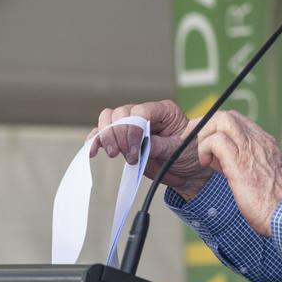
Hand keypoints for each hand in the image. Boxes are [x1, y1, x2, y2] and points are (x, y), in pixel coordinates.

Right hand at [89, 99, 211, 197]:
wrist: (187, 170)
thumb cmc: (188, 156)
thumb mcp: (179, 151)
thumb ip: (160, 145)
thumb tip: (142, 143)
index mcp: (164, 111)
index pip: (140, 111)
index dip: (133, 128)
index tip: (135, 149)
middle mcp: (145, 114)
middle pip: (121, 112)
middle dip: (119, 133)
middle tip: (127, 155)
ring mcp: (132, 124)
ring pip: (109, 118)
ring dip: (107, 136)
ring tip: (114, 154)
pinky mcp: (122, 137)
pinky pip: (103, 133)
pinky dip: (96, 140)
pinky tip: (93, 151)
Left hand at [196, 111, 281, 235]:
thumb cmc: (269, 203)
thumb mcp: (260, 175)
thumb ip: (243, 162)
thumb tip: (218, 157)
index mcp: (266, 143)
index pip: (237, 121)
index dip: (216, 127)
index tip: (205, 141)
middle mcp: (259, 141)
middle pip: (227, 115)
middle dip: (205, 125)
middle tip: (195, 143)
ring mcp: (251, 149)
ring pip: (221, 120)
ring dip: (204, 135)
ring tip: (203, 155)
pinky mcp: (240, 162)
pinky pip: (216, 141)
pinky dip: (204, 148)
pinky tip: (206, 163)